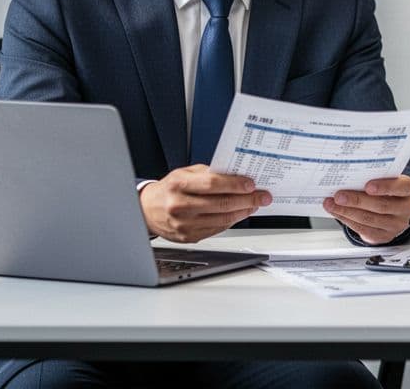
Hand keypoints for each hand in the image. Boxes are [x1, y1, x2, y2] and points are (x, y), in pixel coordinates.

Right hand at [139, 165, 270, 242]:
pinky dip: (231, 221)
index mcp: (179, 185)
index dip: (235, 185)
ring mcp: (184, 224)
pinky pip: (216, 229)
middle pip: (221, 204)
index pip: (213, 184)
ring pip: (222, 219)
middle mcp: (180, 205)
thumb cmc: (169, 189)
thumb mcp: (185, 173)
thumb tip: (236, 176)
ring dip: (243, 212)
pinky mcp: (189, 237)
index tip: (251, 184)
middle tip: (262, 197)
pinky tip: (239, 214)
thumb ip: (208, 174)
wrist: (147, 210)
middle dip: (247, 200)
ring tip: (254, 205)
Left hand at [324, 175, 409, 244]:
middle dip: (357, 200)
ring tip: (332, 204)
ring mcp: (397, 225)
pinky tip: (337, 212)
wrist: (393, 209)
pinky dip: (347, 220)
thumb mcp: (386, 179)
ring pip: (370, 219)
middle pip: (382, 206)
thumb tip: (349, 176)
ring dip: (347, 211)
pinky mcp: (384, 236)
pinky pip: (364, 230)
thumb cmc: (387, 189)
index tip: (368, 186)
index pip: (401, 187)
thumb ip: (374, 176)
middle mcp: (407, 208)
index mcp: (409, 189)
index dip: (385, 187)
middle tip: (339, 195)